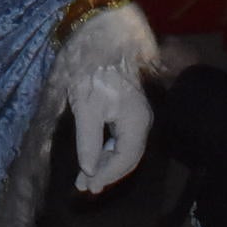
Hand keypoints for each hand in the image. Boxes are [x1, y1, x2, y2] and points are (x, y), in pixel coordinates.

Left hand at [68, 59, 149, 193]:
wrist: (101, 39)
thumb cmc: (92, 71)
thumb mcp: (86, 108)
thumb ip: (88, 142)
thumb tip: (89, 171)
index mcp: (136, 123)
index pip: (125, 160)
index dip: (106, 176)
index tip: (86, 186)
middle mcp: (143, 121)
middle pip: (128, 157)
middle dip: (106, 173)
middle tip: (84, 187)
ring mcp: (138, 115)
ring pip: (125, 148)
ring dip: (106, 163)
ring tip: (85, 178)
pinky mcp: (129, 109)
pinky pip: (122, 138)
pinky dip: (108, 150)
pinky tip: (95, 156)